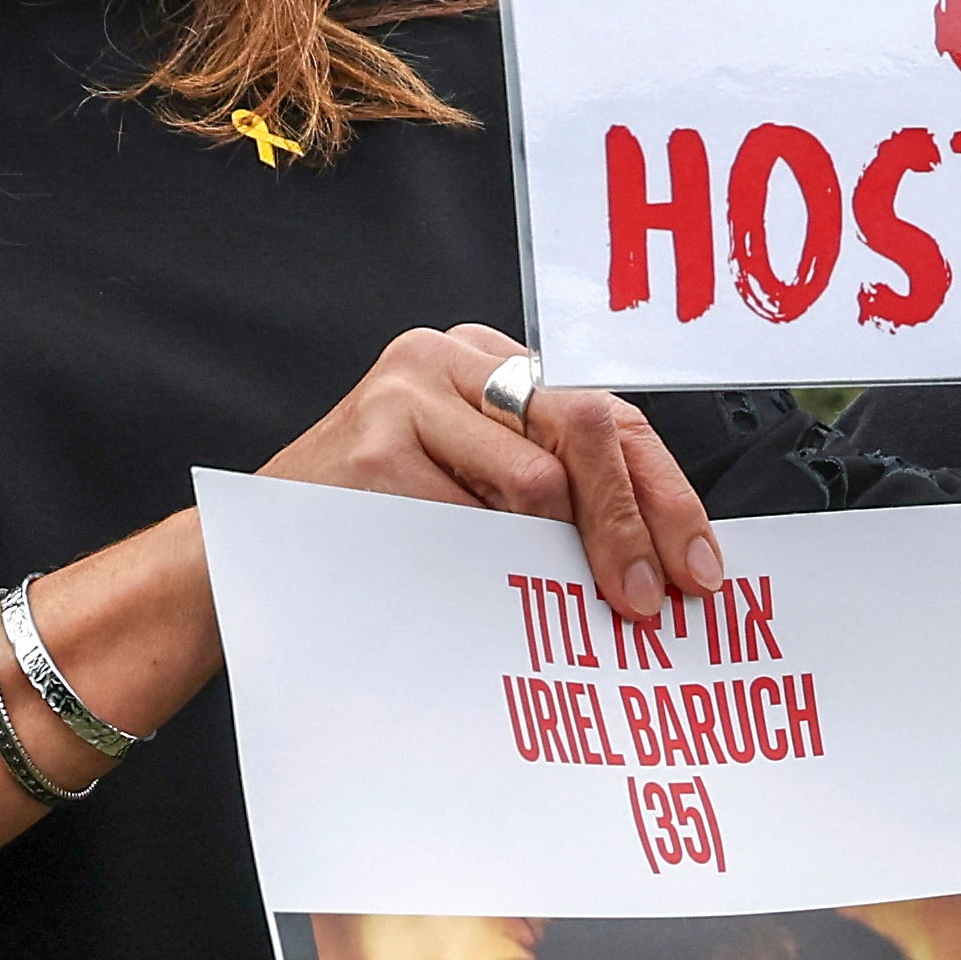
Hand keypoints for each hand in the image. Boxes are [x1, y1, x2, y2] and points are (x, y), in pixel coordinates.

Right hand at [259, 323, 725, 617]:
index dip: (666, 495)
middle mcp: (453, 357)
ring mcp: (408, 391)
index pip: (610, 416)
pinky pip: (472, 519)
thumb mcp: (478, 491)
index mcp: (488, 363)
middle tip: (649, 601)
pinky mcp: (376, 442)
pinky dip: (481, 563)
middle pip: (587, 427)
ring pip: (536, 479)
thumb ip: (554, 491)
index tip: (700, 569)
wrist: (260, 554)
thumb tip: (664, 555)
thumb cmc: (379, 528)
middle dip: (632, 525)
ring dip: (546, 554)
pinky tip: (460, 577)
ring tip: (532, 596)